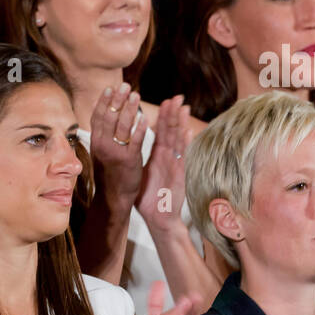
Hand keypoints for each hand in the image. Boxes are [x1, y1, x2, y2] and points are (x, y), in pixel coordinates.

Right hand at [89, 84, 144, 206]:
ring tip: (135, 95)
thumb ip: (103, 135)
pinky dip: (139, 129)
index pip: (98, 117)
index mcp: (95, 143)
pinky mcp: (128, 161)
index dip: (103, 102)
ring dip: (129, 109)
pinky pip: (134, 141)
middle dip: (117, 100)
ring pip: (121, 127)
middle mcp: (102, 146)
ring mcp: (115, 153)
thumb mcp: (100, 152)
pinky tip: (145, 118)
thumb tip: (106, 116)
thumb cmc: (109, 173)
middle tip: (125, 85)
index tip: (110, 88)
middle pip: (109, 118)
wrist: (112, 197)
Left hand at [136, 95, 190, 231]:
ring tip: (183, 107)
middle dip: (173, 115)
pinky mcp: (179, 175)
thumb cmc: (149, 197)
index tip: (163, 101)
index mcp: (158, 156)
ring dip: (180, 124)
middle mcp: (167, 157)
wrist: (158, 217)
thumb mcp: (140, 173)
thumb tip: (127, 147)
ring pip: (178, 141)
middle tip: (176, 97)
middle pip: (171, 132)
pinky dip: (185, 145)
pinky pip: (181, 157)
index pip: (160, 132)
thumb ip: (137, 158)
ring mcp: (174, 165)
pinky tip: (188, 132)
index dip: (162, 117)